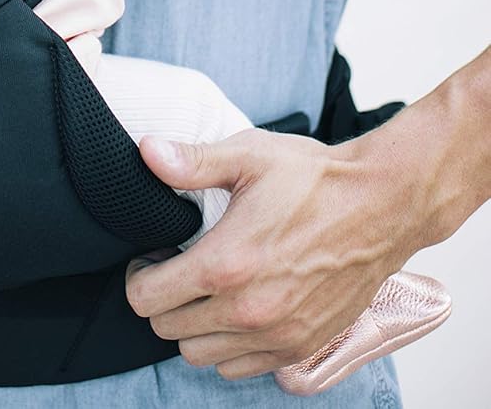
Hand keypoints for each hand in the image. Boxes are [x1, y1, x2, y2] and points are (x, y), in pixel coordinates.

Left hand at [124, 127, 417, 380]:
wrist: (382, 205)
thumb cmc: (316, 179)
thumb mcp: (249, 155)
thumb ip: (192, 161)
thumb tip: (146, 152)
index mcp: (226, 264)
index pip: (147, 298)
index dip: (140, 275)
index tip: (153, 257)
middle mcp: (248, 311)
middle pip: (168, 329)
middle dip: (164, 298)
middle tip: (177, 269)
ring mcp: (277, 335)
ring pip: (201, 355)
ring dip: (194, 325)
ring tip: (207, 289)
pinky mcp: (301, 347)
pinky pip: (241, 368)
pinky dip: (230, 345)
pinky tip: (239, 308)